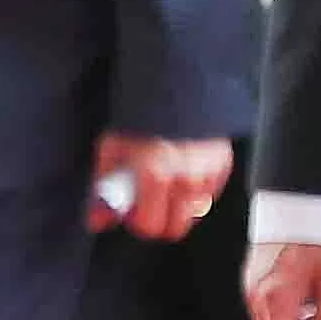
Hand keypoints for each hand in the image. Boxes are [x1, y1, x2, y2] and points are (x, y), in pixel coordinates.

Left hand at [91, 132, 232, 240]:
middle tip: (146, 199)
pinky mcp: (223, 167)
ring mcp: (209, 174)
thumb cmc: (137, 120)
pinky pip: (208, 195)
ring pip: (194, 214)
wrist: (172, 91)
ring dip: (177, 205)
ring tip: (163, 181)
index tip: (131, 210)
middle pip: (176, 228)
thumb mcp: (110, 150)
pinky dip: (194, 190)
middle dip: (158, 218)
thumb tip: (96, 221)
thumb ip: (103, 190)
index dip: (136, 220)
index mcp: (155, 175)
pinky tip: (181, 170)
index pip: (150, 226)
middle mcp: (186, 178)